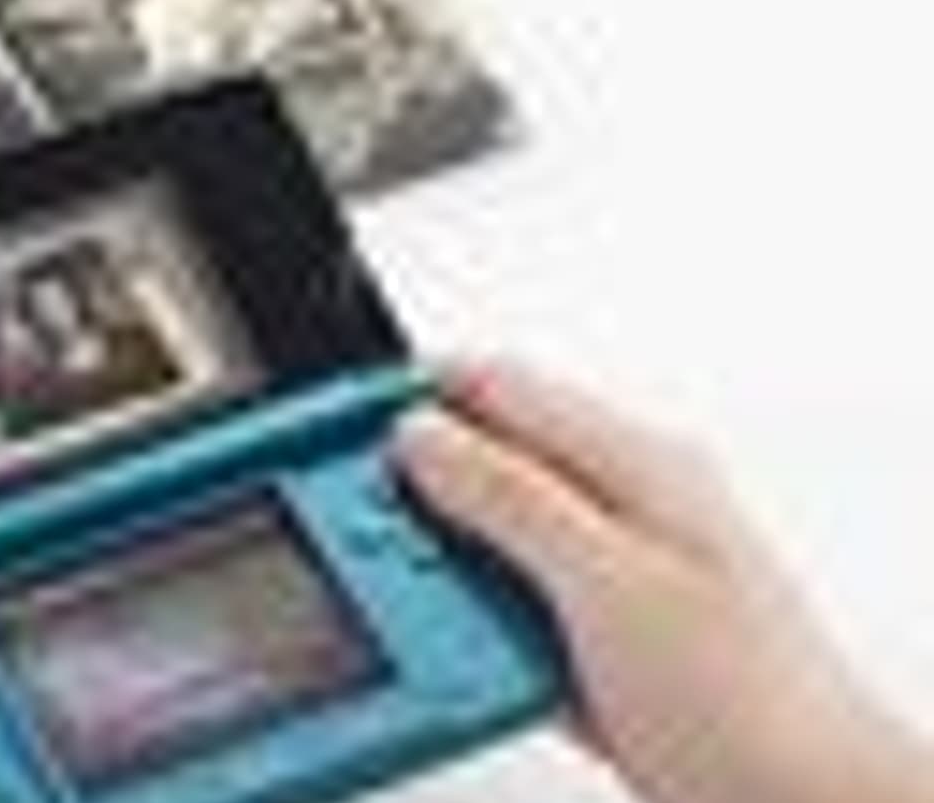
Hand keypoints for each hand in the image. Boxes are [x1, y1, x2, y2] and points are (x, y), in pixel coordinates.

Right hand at [396, 360, 933, 802]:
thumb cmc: (755, 703)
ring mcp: (605, 578)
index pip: (499, 386)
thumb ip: (512, 499)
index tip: (335, 423)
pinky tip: (451, 653)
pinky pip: (502, 610)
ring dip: (433, 567)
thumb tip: (424, 437)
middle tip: (354, 531)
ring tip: (398, 602)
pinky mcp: (590, 642)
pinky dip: (464, 626)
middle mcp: (620, 509)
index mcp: (636, 465)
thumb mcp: (611, 582)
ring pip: (483, 540)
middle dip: (408, 490)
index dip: (410, 394)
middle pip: (483, 462)